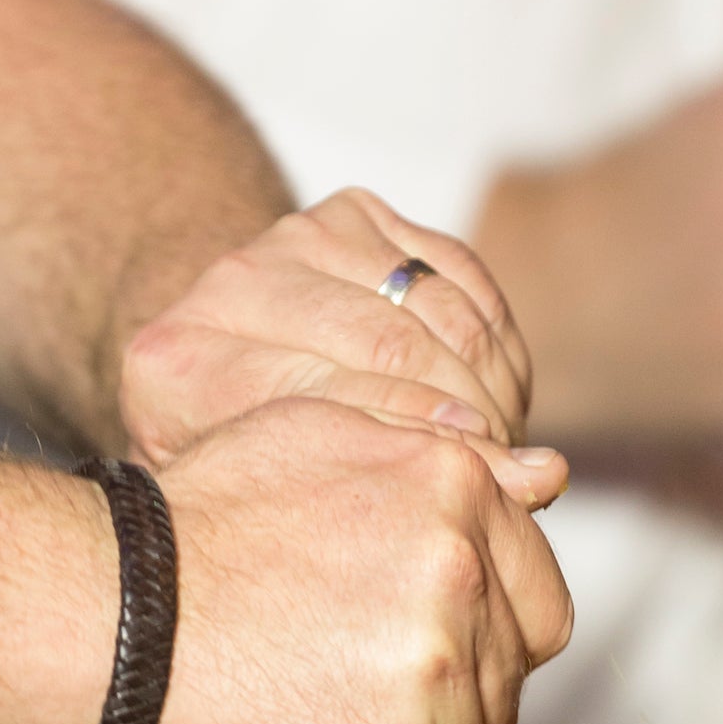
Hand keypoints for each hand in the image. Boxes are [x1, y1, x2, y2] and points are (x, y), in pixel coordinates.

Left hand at [121, 188, 539, 488]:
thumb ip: (388, 502)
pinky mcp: (350, 212)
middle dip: (474, 414)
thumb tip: (545, 478)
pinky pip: (460, 270)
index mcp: (178, 367)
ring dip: (494, 380)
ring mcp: (291, 238)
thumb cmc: (252, 472)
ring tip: (507, 439)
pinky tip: (499, 390)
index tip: (491, 480)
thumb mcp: (286, 510)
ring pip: (436, 306)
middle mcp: (229, 285)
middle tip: (514, 469)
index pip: (334, 399)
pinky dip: (496, 336)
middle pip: (392, 344)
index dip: (426, 442)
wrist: (220, 373)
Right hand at [144, 400, 572, 723]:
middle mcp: (459, 595)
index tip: (428, 647)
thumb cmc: (199, 525)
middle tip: (350, 687)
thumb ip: (448, 456)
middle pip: (502, 692)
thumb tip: (547, 477)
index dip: (489, 636)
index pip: (540, 607)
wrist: (111, 611)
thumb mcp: (325, 433)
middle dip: (446, 700)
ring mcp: (426, 698)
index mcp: (458, 502)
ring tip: (310, 723)